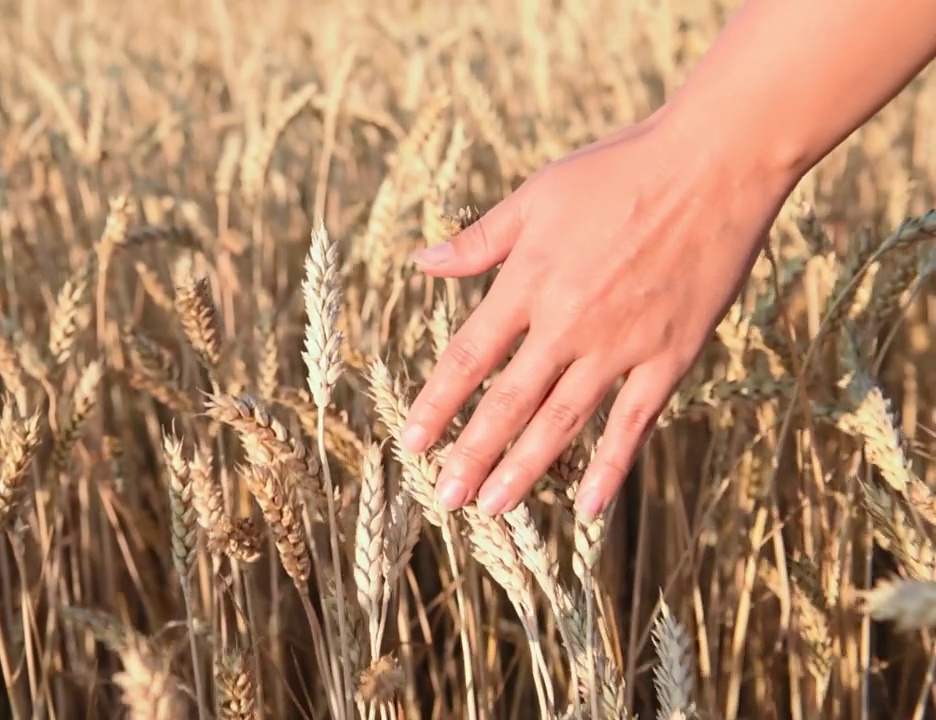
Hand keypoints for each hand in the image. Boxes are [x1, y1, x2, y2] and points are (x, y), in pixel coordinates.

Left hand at [398, 110, 794, 521]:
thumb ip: (479, 240)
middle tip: (445, 498)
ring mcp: (621, 345)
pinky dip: (611, 466)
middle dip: (472, 454)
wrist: (715, 164)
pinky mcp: (670, 356)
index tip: (411, 441)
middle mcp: (568, 323)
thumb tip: (420, 263)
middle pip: (508, 402)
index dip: (437, 403)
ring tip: (493, 507)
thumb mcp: (536, 195)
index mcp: (529, 283)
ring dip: (524, 469)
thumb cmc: (619, 171)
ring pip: (562, 421)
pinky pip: (634, 423)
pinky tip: (589, 506)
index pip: (468, 357)